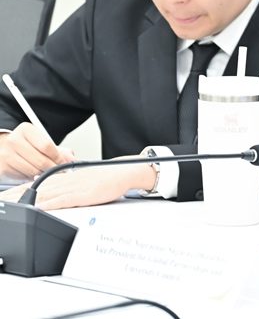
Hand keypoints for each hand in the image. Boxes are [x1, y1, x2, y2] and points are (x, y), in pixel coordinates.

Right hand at [0, 122, 74, 180]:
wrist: (3, 147)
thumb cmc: (26, 144)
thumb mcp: (42, 141)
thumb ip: (60, 150)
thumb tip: (73, 160)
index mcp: (26, 130)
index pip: (47, 146)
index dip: (59, 157)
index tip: (65, 163)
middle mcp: (14, 140)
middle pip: (41, 160)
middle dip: (53, 168)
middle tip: (59, 171)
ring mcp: (7, 154)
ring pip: (33, 171)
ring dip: (43, 174)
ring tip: (46, 171)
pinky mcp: (4, 167)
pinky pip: (23, 177)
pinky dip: (32, 178)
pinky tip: (33, 172)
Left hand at [0, 158, 155, 210]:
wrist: (124, 172)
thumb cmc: (108, 178)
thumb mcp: (84, 179)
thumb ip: (69, 184)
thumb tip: (55, 189)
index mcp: (66, 178)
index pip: (38, 184)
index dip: (20, 190)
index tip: (6, 196)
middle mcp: (66, 182)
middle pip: (36, 190)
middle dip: (17, 196)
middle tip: (2, 201)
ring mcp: (73, 188)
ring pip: (44, 195)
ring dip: (25, 201)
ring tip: (10, 205)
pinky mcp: (81, 196)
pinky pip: (60, 201)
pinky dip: (47, 205)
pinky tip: (36, 207)